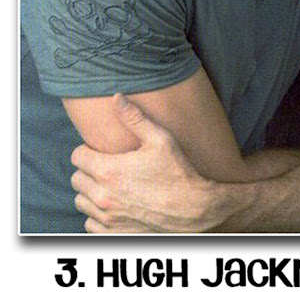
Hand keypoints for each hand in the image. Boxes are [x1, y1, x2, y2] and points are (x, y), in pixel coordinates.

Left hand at [70, 94, 230, 232]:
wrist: (193, 208)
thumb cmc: (177, 171)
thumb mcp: (159, 139)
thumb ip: (134, 117)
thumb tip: (116, 97)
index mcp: (109, 170)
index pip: (77, 157)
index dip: (87, 150)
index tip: (101, 150)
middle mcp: (103, 196)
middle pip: (76, 179)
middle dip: (88, 170)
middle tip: (107, 166)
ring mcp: (107, 217)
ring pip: (81, 201)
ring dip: (90, 192)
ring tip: (110, 185)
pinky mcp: (113, 233)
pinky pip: (89, 223)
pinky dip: (96, 214)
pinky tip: (114, 204)